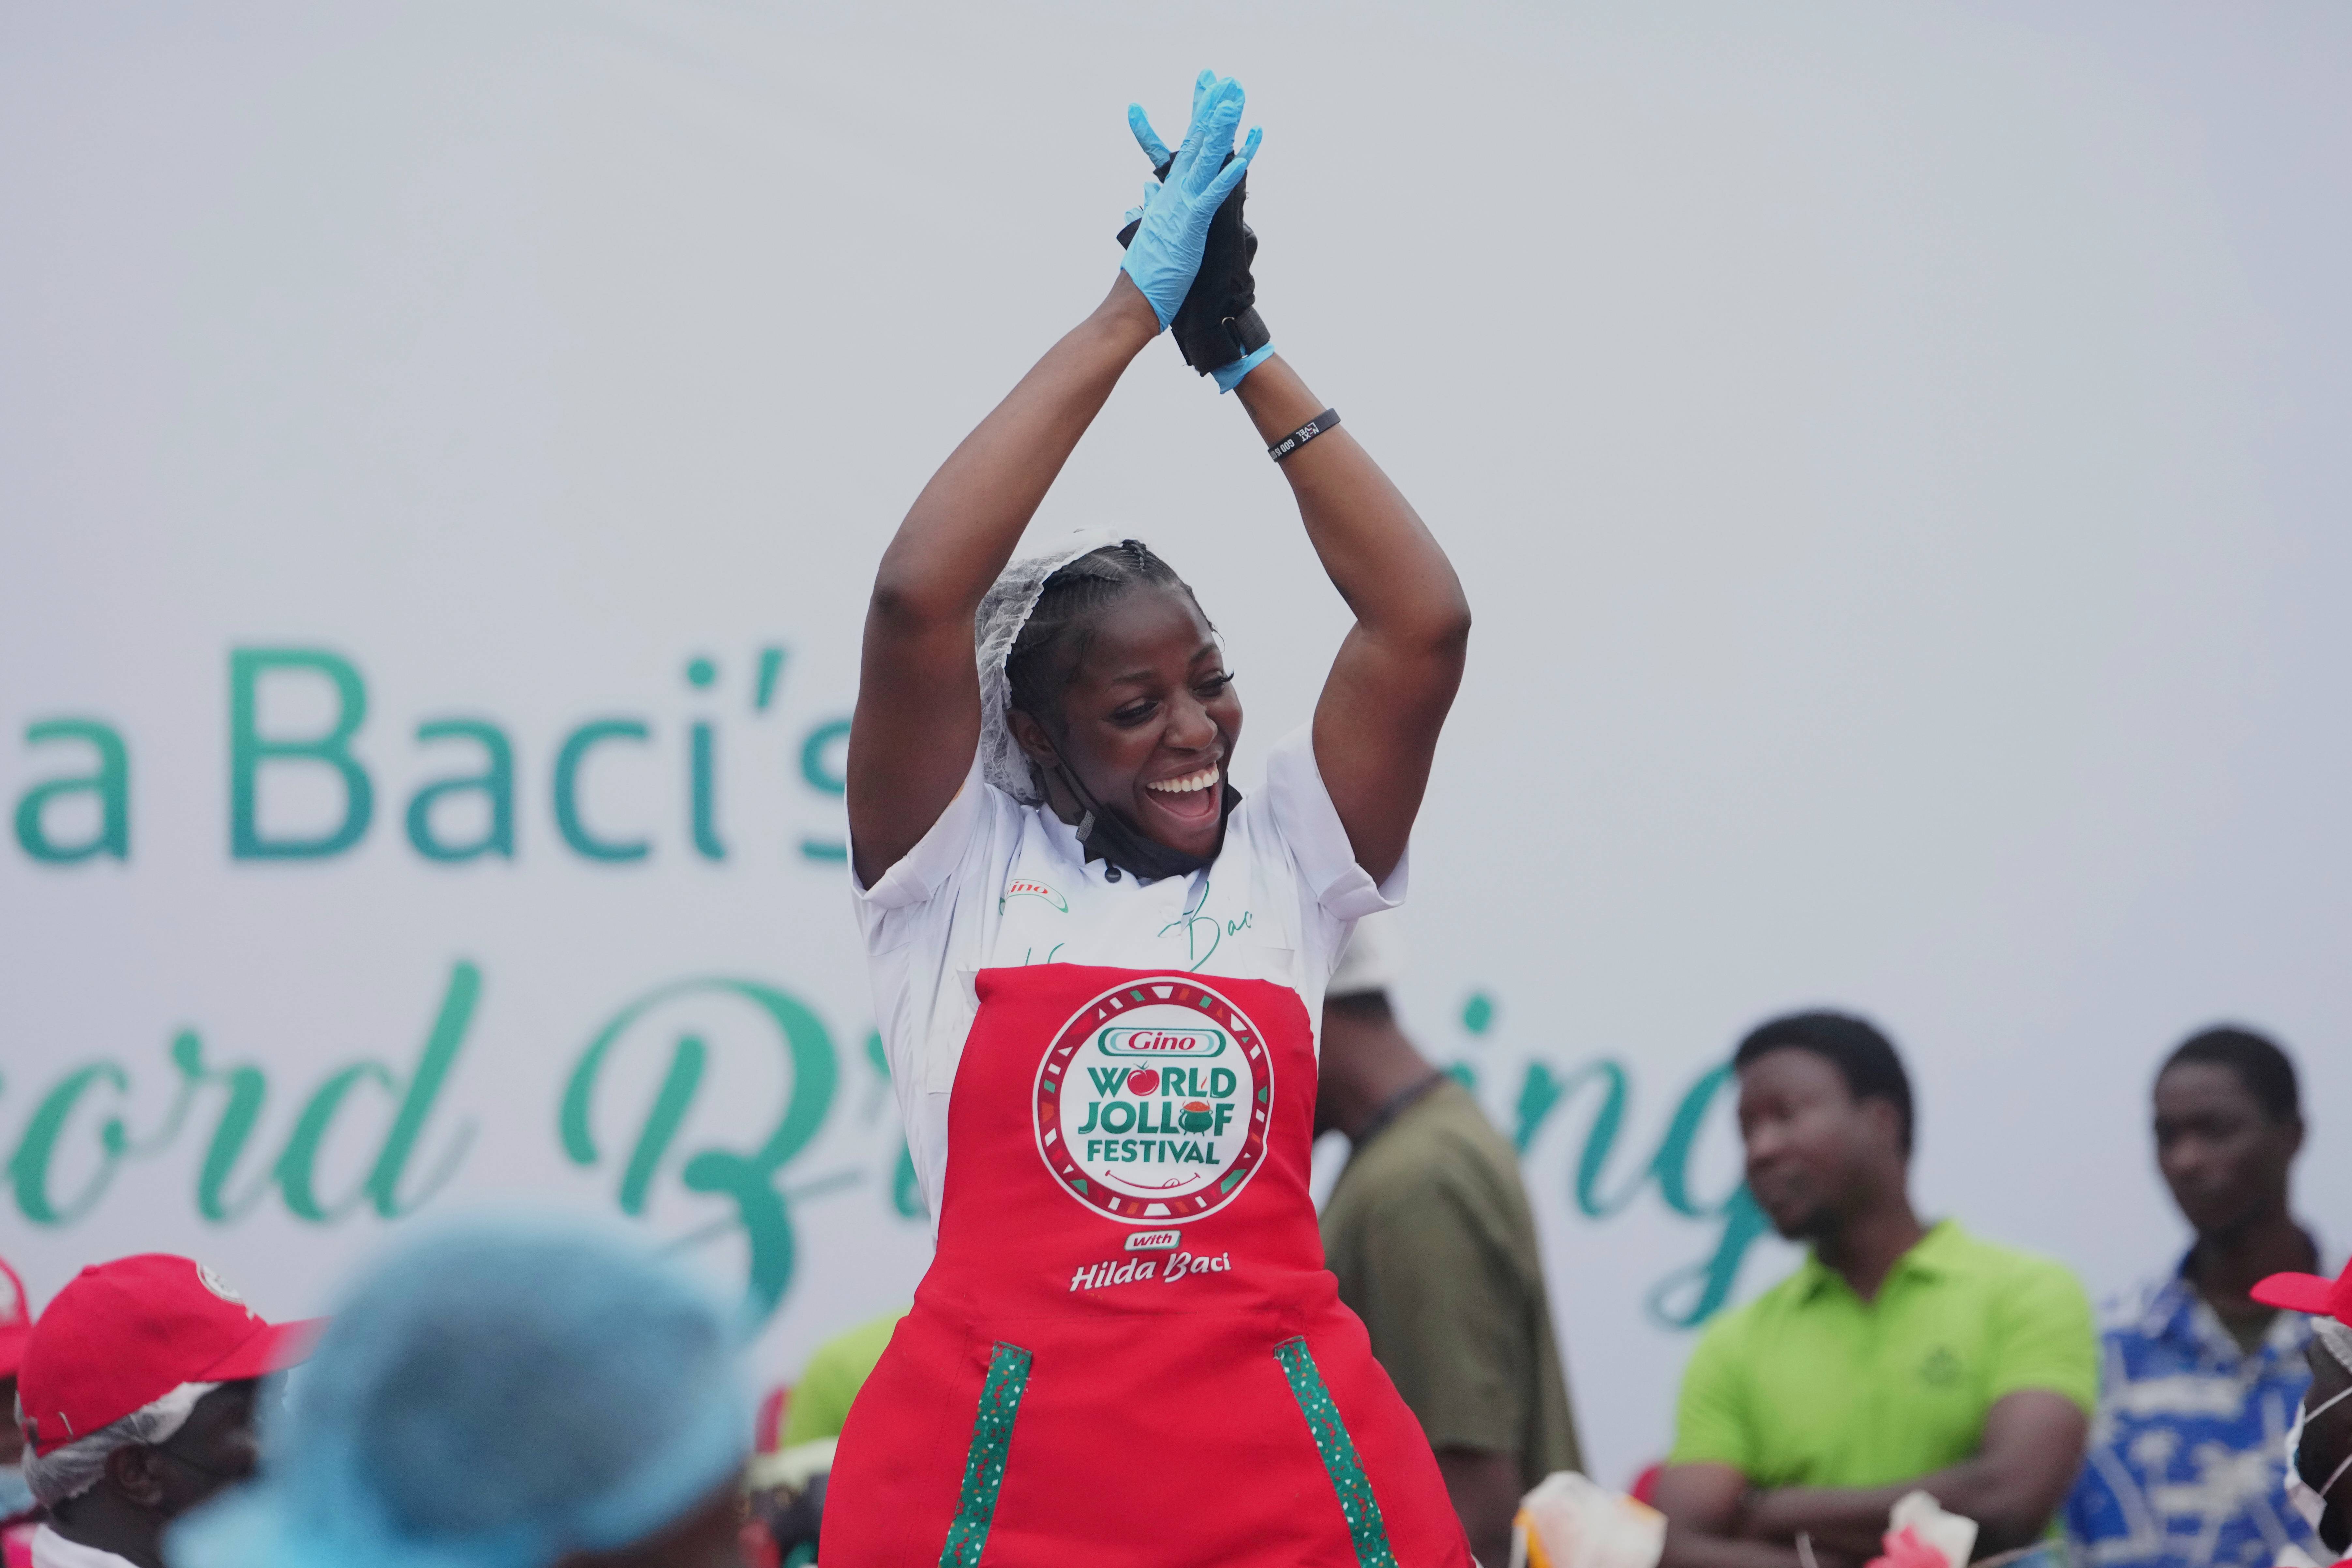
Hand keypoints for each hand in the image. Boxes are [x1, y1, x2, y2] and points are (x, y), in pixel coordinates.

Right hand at [1118, 70, 1259, 330]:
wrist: (1134, 301)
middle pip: (1196, 143)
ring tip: (1235, 99)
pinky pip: (1214, 194)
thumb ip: (1149, 206)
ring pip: (1205, 158)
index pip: (1186, 149)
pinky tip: (1243, 156)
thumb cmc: (1147, 275)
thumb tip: (1145, 188)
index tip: (1207, 92)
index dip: (1198, 119)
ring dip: (1221, 127)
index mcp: (1168, 195)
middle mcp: (1173, 194)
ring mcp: (1181, 206)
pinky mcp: (1191, 224)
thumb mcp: (1150, 231)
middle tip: (1225, 80)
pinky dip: (1229, 174)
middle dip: (1211, 110)